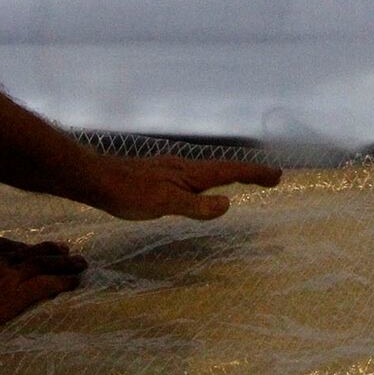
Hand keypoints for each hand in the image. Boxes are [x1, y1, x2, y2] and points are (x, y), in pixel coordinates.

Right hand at [0, 237, 86, 357]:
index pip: (2, 246)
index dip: (21, 248)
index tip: (31, 249)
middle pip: (27, 252)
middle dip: (49, 251)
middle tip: (66, 250)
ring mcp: (5, 276)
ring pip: (43, 265)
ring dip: (64, 263)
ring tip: (81, 263)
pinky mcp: (13, 296)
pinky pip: (45, 286)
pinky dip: (63, 281)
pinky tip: (75, 282)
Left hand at [89, 154, 281, 220]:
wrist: (96, 179)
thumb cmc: (129, 193)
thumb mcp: (165, 203)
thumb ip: (196, 206)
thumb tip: (228, 204)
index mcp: (190, 174)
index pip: (230, 171)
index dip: (254, 174)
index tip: (277, 175)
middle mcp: (184, 169)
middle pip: (224, 168)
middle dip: (249, 172)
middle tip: (271, 177)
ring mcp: (171, 171)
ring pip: (209, 172)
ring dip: (231, 175)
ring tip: (245, 179)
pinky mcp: (159, 176)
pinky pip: (194, 177)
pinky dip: (210, 181)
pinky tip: (199, 188)